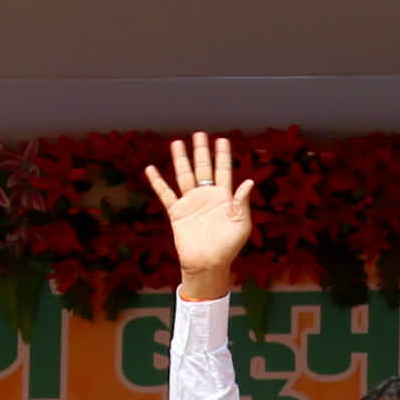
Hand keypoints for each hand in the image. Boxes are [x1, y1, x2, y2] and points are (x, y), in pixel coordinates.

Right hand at [143, 131, 258, 293]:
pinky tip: (151, 169)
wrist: (208, 264)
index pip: (223, 171)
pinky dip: (158, 182)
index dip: (223, 156)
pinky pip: (166, 194)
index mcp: (223, 198)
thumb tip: (248, 183)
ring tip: (177, 143)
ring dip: (181, 160)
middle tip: (200, 134)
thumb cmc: (228, 247)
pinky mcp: (177, 213)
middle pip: (203, 169)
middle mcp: (206, 197)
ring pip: (184, 176)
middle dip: (201, 152)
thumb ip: (241, 203)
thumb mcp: (241, 225)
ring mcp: (191, 203)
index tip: (222, 140)